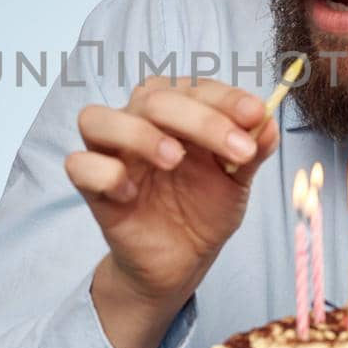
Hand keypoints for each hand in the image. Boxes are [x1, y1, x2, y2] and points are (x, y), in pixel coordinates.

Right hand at [65, 76, 279, 347]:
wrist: (182, 261)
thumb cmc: (204, 209)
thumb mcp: (237, 181)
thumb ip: (252, 151)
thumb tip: (268, 122)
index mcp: (176, 112)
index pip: (195, 87)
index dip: (226, 97)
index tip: (256, 114)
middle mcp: (139, 122)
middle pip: (152, 97)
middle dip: (200, 119)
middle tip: (237, 150)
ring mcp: (112, 153)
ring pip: (98, 118)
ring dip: (139, 134)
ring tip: (175, 160)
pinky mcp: (92, 188)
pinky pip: (80, 165)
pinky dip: (106, 173)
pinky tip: (133, 194)